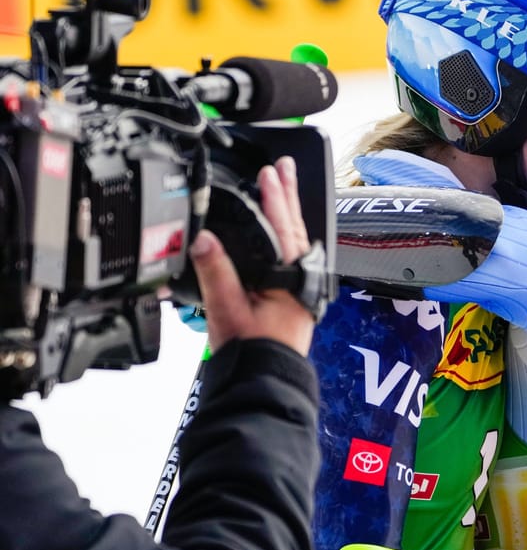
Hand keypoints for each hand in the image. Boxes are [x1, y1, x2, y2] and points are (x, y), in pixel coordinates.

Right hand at [190, 157, 315, 355]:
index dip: (275, 197)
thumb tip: (203, 239)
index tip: (271, 171)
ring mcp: (299, 286)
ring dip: (287, 212)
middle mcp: (300, 277)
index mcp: (291, 275)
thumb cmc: (253, 352)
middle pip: (294, 226)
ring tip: (283, 188)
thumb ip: (215, 272)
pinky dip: (284, 236)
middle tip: (284, 167)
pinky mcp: (291, 296)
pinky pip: (290, 256)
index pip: (283, 226)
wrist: (265, 383)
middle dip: (287, 194)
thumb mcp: (227, 309)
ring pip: (295, 240)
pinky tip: (278, 233)